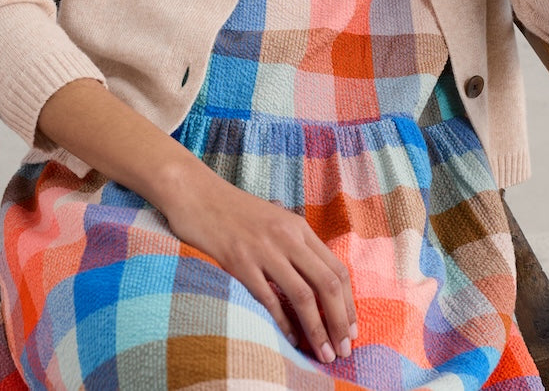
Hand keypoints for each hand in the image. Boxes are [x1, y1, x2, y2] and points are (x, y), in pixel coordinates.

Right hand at [166, 168, 357, 364]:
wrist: (196, 194)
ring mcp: (264, 249)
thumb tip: (314, 279)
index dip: (349, 303)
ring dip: (318, 329)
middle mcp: (287, 237)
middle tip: (344, 349)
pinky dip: (284, 323)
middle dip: (340, 321)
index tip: (352, 329)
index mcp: (298, 227)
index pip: (336, 269)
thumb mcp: (273, 219)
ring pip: (303, 295)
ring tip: (324, 353)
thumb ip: (294, 243)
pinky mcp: (240, 262)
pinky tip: (292, 340)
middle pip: (327, 283)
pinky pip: (269, 299)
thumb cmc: (233, 210)